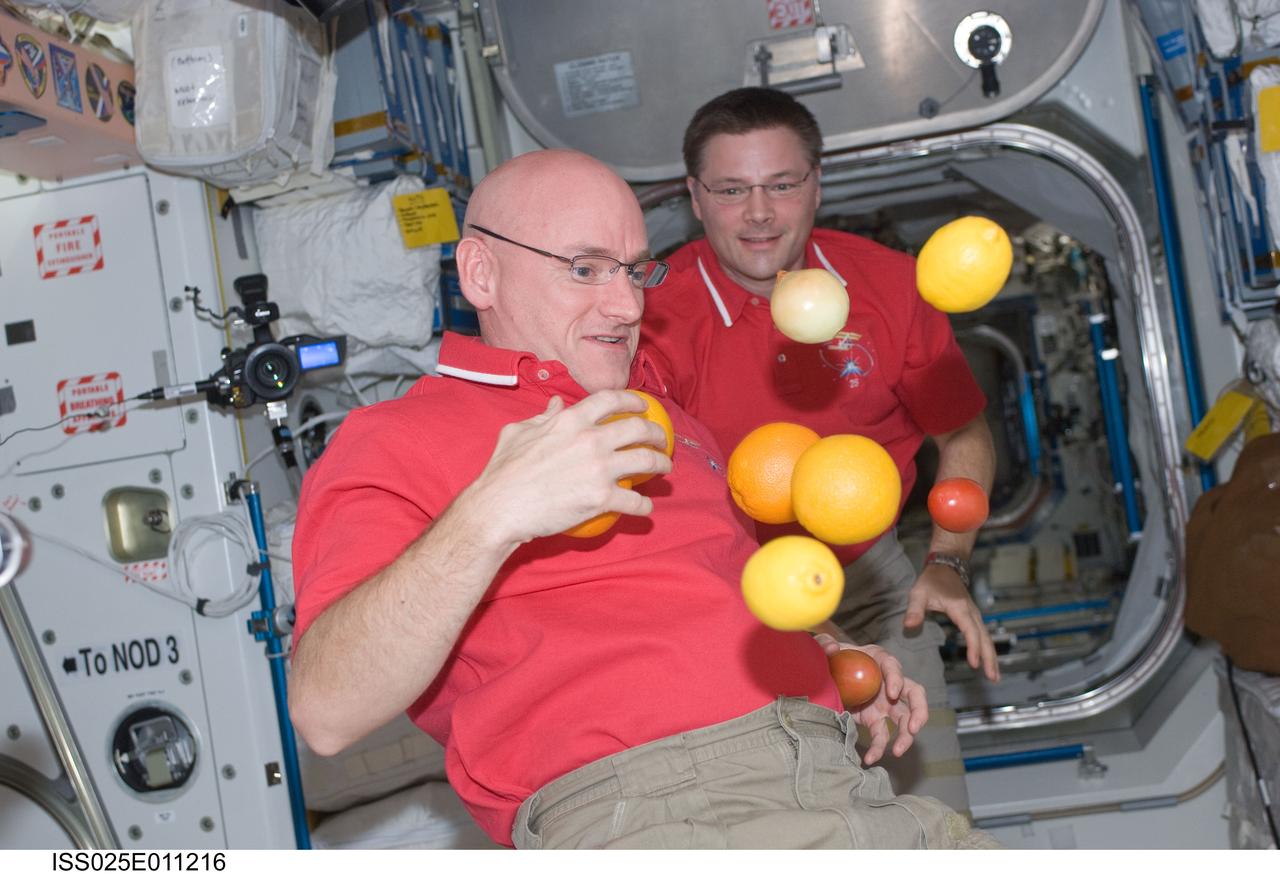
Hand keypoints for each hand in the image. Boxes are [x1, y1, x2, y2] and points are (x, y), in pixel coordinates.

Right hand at [464, 391, 672, 545]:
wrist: (500, 508)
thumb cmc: (503, 471)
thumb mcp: (518, 432)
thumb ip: (542, 417)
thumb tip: (557, 404)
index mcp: (571, 420)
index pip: (612, 400)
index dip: (633, 400)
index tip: (643, 406)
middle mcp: (591, 440)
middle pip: (638, 429)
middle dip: (657, 433)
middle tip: (661, 440)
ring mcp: (599, 469)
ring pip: (647, 462)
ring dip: (661, 464)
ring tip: (665, 468)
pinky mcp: (602, 498)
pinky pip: (635, 501)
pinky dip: (644, 506)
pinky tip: (645, 508)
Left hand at [813, 633, 927, 765]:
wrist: (825, 677)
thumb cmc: (830, 658)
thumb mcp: (824, 649)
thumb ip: (825, 645)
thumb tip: (833, 648)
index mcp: (878, 661)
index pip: (893, 667)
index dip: (897, 679)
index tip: (893, 692)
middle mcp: (889, 683)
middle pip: (914, 695)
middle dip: (919, 711)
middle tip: (914, 727)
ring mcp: (885, 704)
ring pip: (906, 720)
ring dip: (907, 737)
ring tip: (897, 751)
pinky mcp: (875, 720)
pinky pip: (882, 736)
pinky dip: (878, 749)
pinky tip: (870, 759)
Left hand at [904, 563, 999, 681]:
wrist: (945, 567)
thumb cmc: (931, 581)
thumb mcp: (918, 593)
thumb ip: (914, 610)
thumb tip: (907, 627)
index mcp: (959, 608)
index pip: (970, 630)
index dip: (973, 647)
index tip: (974, 663)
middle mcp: (971, 612)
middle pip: (984, 637)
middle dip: (989, 658)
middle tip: (993, 678)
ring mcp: (975, 615)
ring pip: (987, 638)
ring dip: (992, 657)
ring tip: (994, 676)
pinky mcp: (974, 617)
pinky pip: (984, 635)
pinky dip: (988, 649)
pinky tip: (988, 662)